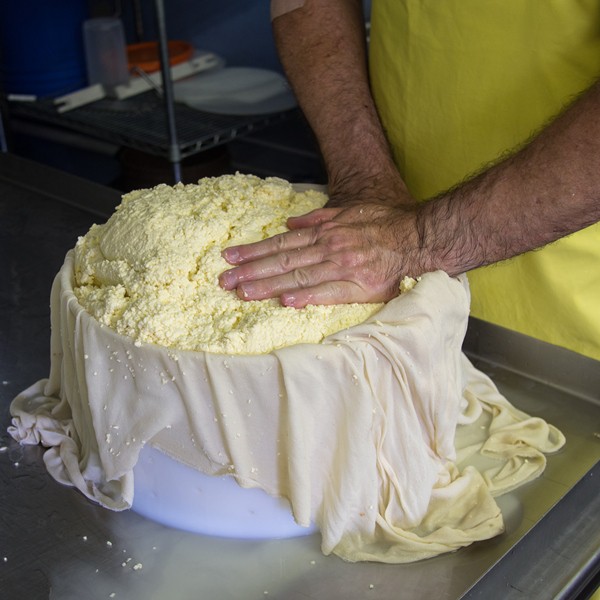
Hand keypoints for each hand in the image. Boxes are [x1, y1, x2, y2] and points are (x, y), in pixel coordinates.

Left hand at [219, 202, 428, 307]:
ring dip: (269, 285)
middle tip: (224, 281)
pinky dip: (307, 297)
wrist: (417, 238)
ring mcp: (343, 268)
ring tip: (243, 293)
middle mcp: (328, 249)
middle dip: (251, 271)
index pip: (281, 243)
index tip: (230, 258)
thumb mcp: (349, 211)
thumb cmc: (384, 225)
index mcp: (325, 232)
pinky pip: (330, 293)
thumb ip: (318, 217)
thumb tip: (290, 222)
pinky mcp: (359, 287)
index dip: (254, 251)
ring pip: (299, 277)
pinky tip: (286, 303)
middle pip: (283, 261)